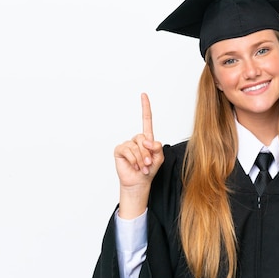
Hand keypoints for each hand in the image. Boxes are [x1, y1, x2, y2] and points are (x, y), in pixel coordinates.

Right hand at [113, 93, 163, 217]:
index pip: (146, 120)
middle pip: (143, 138)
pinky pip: (127, 151)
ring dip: (141, 159)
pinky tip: (134, 166)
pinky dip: (133, 160)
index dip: (145, 107)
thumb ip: (157, 148)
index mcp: (147, 139)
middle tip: (148, 164)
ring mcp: (127, 144)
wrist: (139, 182)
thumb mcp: (159, 159)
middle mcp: (136, 140)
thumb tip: (150, 141)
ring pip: (136, 146)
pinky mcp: (119, 150)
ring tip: (142, 167)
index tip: (143, 95)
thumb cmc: (149, 170)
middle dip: (147, 153)